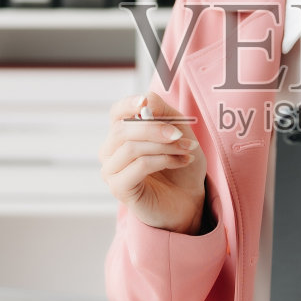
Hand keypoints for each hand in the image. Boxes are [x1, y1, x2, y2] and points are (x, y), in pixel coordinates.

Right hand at [99, 92, 207, 233]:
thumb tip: (146, 102)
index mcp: (122, 134)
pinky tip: (180, 162)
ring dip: (164, 146)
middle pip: (123, 130)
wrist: (189, 199)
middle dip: (155, 129)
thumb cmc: (180, 166)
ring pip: (131, 148)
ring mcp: (112, 171)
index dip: (128, 105)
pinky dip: (163, 160)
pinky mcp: (119, 189)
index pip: (116, 113)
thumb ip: (163, 113)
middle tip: (180, 135)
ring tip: (187, 150)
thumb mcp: (178, 131)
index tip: (145, 101)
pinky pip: (139, 166)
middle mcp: (111, 151)